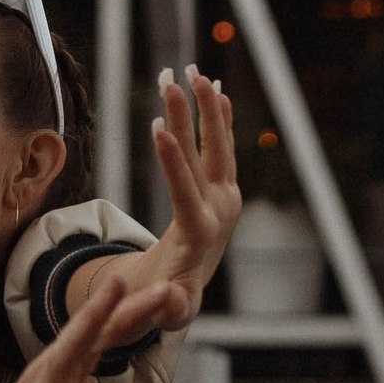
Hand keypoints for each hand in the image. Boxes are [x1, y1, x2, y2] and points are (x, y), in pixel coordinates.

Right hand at [0, 276, 192, 382]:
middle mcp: (52, 373)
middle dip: (102, 308)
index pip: (106, 333)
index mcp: (72, 365)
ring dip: (75, 339)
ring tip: (94, 317)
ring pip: (56, 365)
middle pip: (82, 336)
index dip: (134, 311)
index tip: (165, 289)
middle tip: (123, 277)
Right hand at [70, 66, 240, 333]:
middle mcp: (219, 209)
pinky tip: (217, 90)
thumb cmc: (171, 301)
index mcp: (202, 234)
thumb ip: (170, 306)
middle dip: (191, 118)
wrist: (190, 290)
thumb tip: (171, 298)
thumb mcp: (169, 311)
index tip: (157, 127)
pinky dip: (220, 119)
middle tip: (175, 81)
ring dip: (205, 107)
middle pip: (207, 157)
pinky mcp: (224, 189)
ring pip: (216, 145)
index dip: (173, 162)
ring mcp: (226, 196)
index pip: (187, 192)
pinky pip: (222, 148)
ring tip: (191, 70)